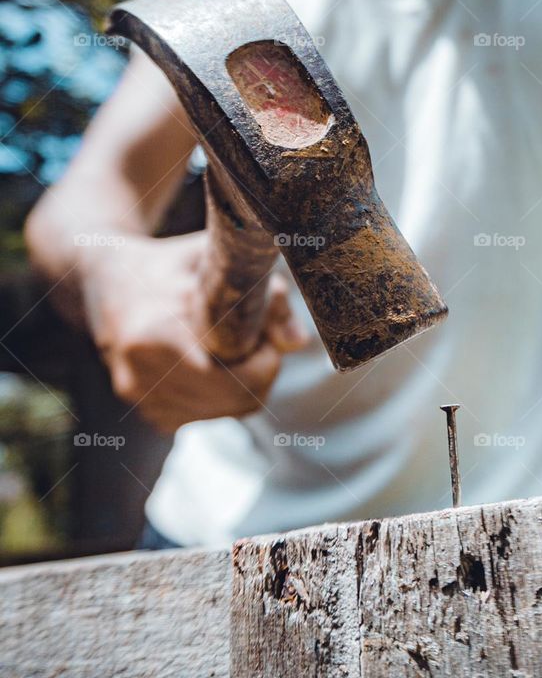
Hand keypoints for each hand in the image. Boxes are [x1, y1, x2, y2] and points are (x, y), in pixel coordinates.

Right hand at [80, 230, 309, 433]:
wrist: (107, 280)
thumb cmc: (171, 265)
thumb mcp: (217, 261)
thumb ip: (265, 295)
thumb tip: (298, 343)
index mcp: (154, 334)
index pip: (235, 378)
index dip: (265, 358)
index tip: (264, 331)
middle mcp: (139, 374)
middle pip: (235, 400)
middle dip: (261, 373)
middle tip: (259, 339)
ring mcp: (140, 397)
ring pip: (224, 412)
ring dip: (244, 385)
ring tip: (233, 345)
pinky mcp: (144, 409)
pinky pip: (206, 416)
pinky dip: (222, 395)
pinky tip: (212, 361)